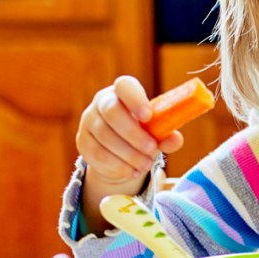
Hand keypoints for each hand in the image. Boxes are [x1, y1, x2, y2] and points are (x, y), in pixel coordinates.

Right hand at [76, 76, 182, 232]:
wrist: (120, 153)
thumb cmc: (143, 133)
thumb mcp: (157, 133)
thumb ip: (167, 135)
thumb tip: (175, 140)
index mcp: (123, 92)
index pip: (124, 86)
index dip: (135, 99)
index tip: (148, 116)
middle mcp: (102, 103)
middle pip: (112, 112)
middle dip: (134, 133)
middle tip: (152, 149)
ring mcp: (88, 121)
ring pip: (105, 136)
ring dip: (128, 153)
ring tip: (145, 165)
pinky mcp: (83, 142)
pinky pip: (98, 154)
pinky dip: (117, 165)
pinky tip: (132, 171)